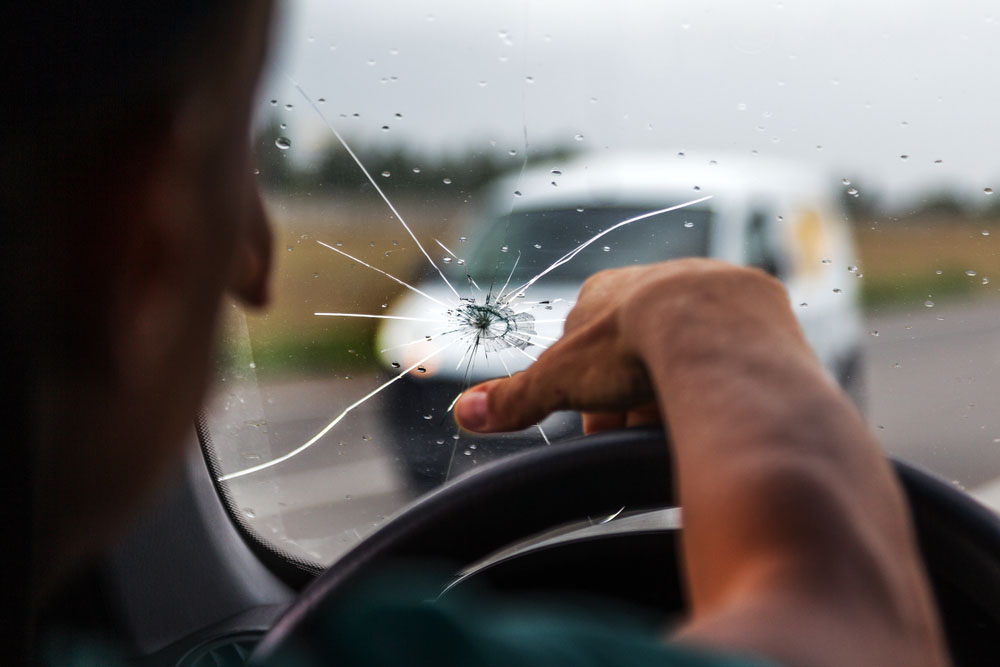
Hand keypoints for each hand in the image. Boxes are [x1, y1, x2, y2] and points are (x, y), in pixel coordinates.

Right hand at [454, 259, 789, 433]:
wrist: (716, 329)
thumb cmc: (632, 345)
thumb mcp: (562, 377)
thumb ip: (516, 396)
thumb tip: (464, 413)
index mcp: (607, 291)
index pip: (589, 348)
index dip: (591, 394)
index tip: (602, 429)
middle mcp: (658, 279)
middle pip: (639, 349)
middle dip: (636, 395)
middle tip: (643, 432)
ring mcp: (710, 288)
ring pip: (687, 348)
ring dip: (679, 386)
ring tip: (684, 422)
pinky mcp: (757, 306)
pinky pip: (734, 348)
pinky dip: (723, 377)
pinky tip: (723, 400)